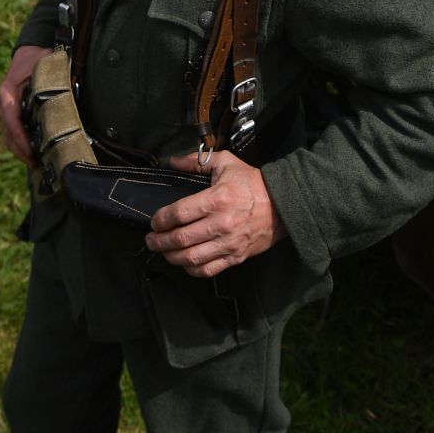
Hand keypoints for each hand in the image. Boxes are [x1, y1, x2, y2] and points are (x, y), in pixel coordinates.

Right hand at [0, 45, 52, 163]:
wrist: (32, 50)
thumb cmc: (38, 58)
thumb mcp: (43, 67)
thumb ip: (48, 85)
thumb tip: (59, 106)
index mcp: (8, 93)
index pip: (11, 121)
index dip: (20, 137)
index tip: (30, 150)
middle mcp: (5, 103)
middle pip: (9, 132)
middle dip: (21, 149)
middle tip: (35, 162)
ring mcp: (8, 108)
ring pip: (9, 134)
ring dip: (20, 149)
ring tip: (35, 162)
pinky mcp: (14, 111)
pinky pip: (14, 130)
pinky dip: (21, 142)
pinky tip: (32, 151)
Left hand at [145, 151, 284, 277]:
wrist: (282, 204)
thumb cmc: (251, 182)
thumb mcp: (225, 163)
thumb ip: (196, 162)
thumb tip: (172, 162)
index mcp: (217, 199)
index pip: (179, 213)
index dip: (161, 219)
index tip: (154, 221)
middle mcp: (221, 224)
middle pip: (181, 238)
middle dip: (160, 241)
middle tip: (151, 239)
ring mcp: (228, 243)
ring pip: (191, 258)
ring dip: (171, 256)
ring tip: (163, 252)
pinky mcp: (235, 257)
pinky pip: (208, 270)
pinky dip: (191, 269)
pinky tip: (184, 262)